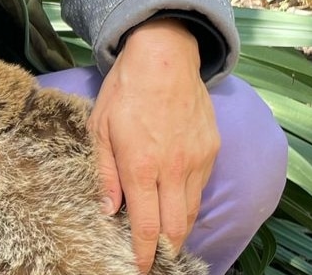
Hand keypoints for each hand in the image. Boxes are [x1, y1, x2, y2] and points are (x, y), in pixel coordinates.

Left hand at [87, 17, 218, 272]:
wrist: (164, 56)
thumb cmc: (124, 90)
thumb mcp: (99, 128)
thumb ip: (104, 172)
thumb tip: (109, 210)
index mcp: (141, 166)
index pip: (146, 226)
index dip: (143, 254)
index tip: (139, 268)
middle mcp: (173, 169)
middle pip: (175, 227)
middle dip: (165, 248)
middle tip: (153, 256)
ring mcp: (197, 160)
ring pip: (191, 210)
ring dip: (178, 228)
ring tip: (165, 237)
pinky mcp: (212, 149)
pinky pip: (201, 187)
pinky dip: (188, 200)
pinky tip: (176, 200)